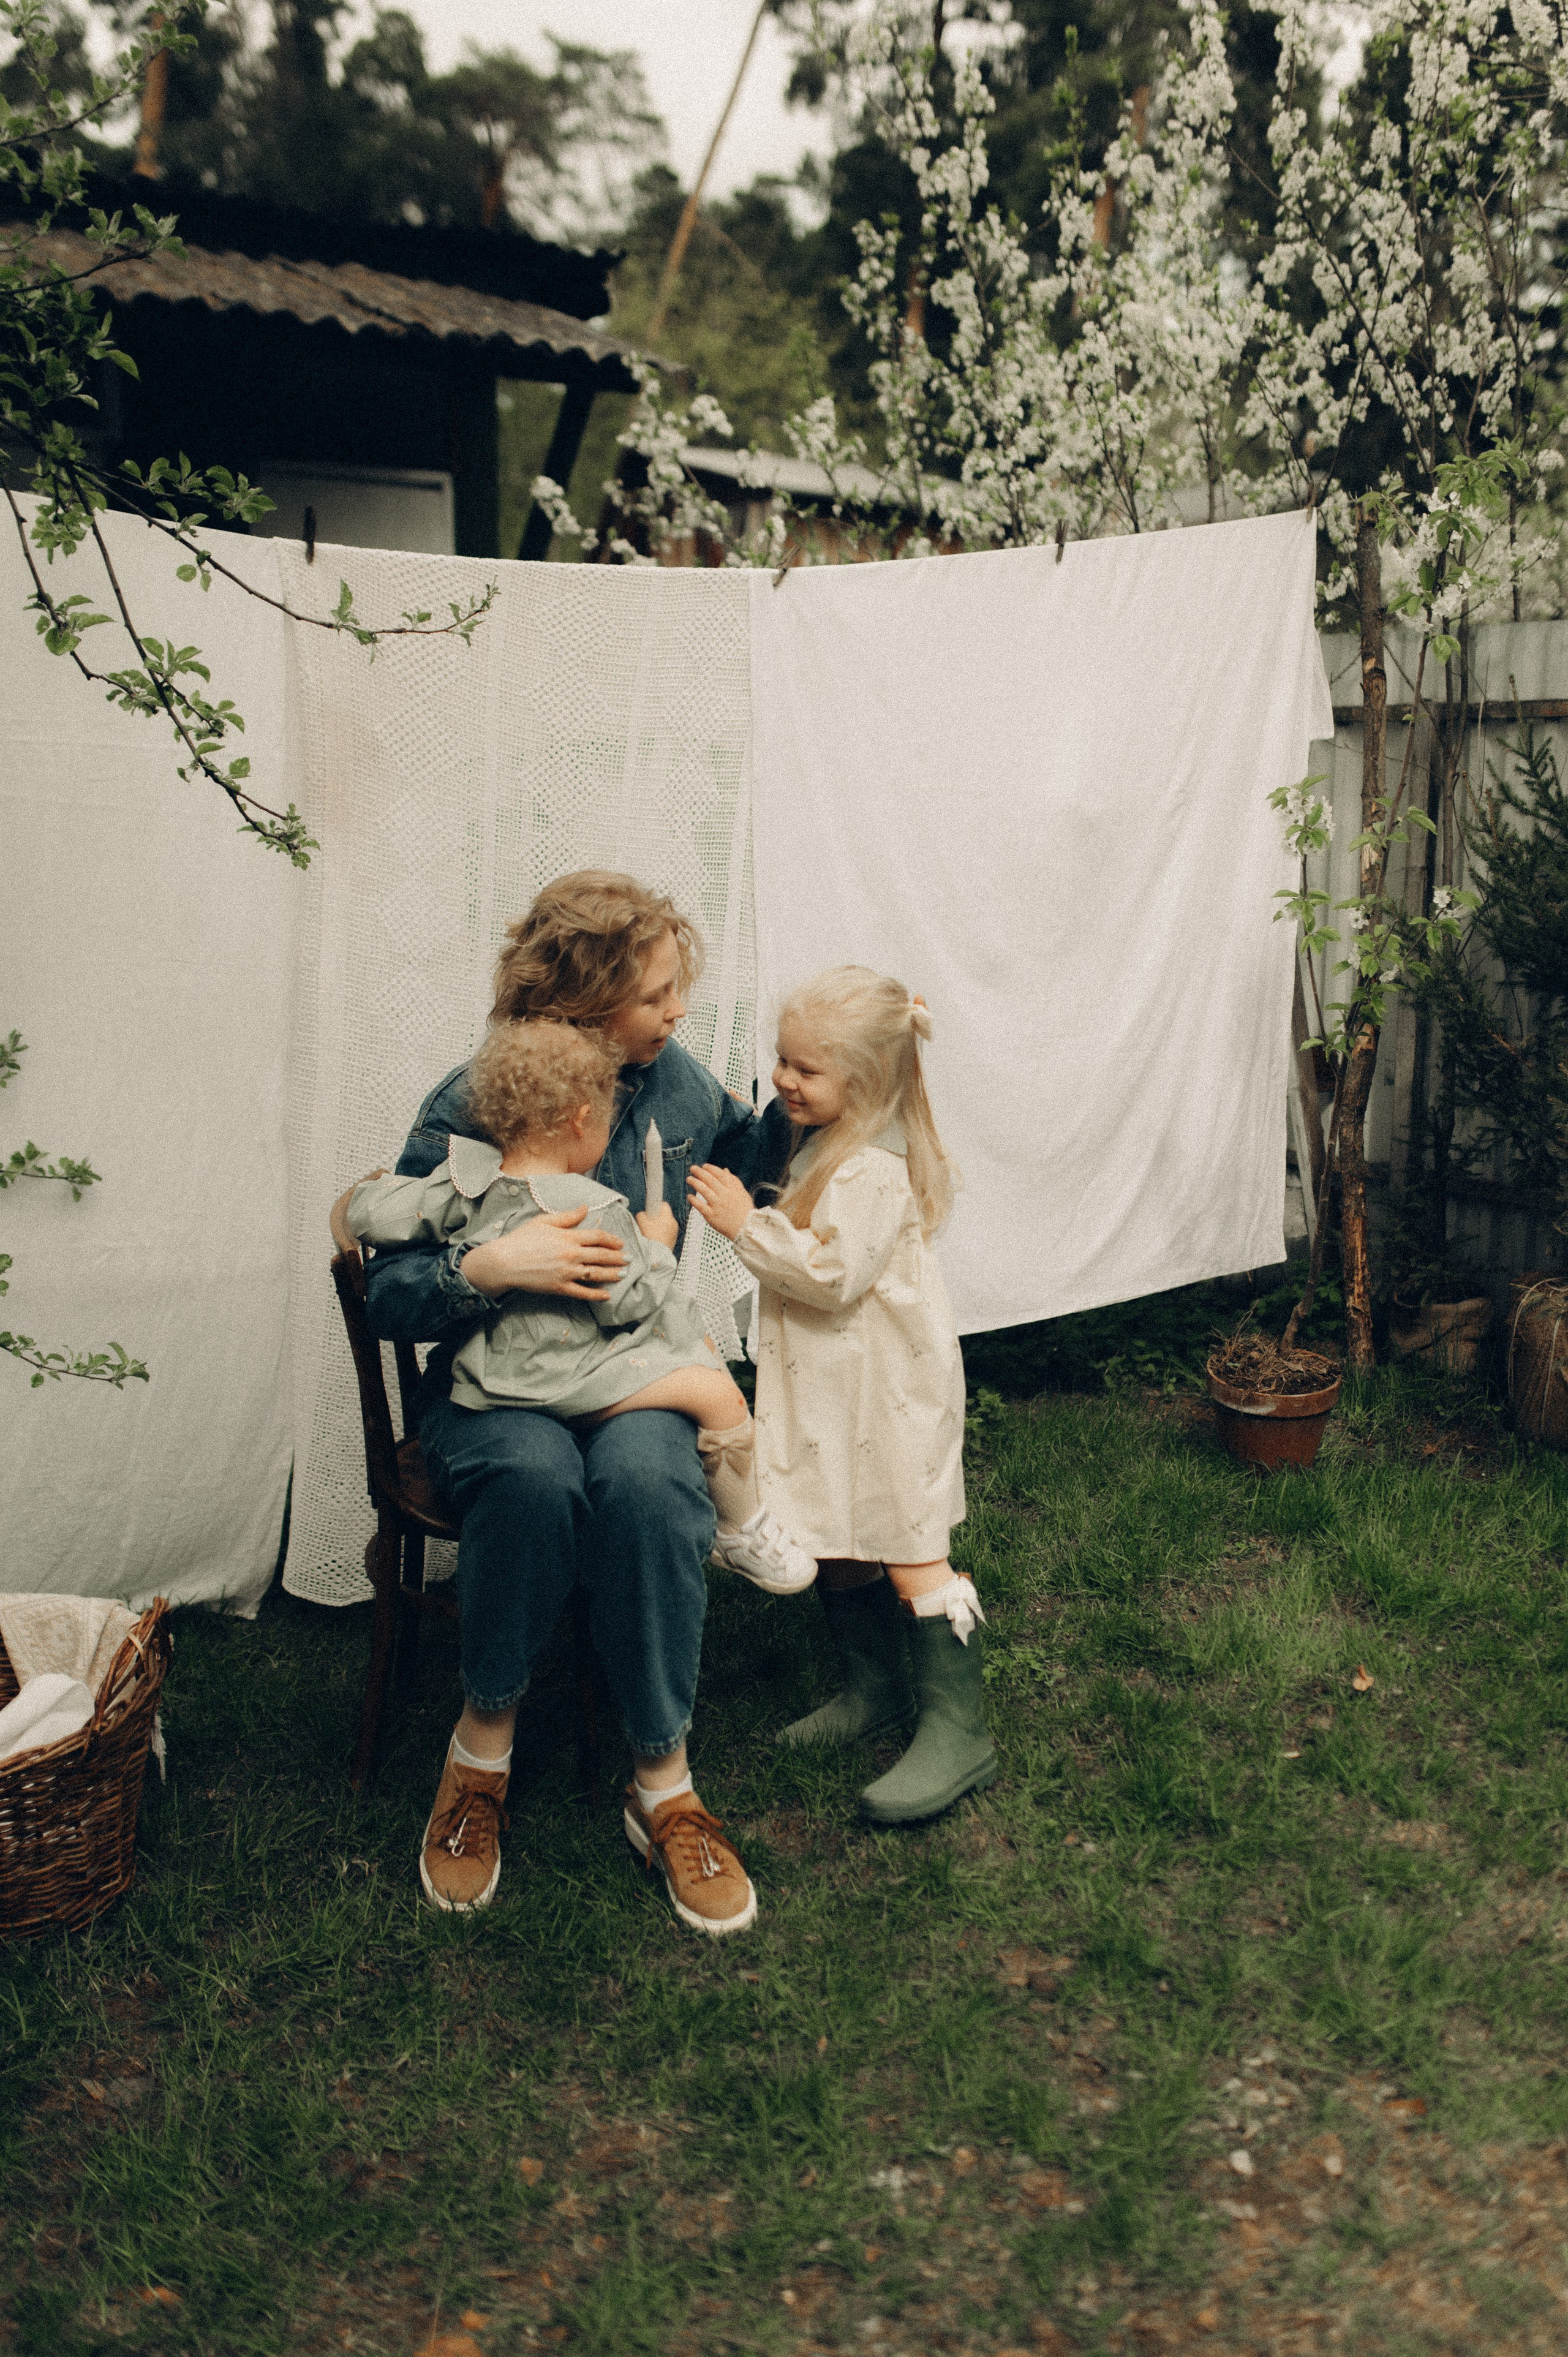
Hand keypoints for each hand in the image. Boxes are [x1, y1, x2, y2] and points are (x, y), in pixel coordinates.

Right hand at [459, 1204, 627, 1300]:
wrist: (503, 1261)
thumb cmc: (521, 1239)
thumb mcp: (543, 1221)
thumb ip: (567, 1216)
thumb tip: (585, 1208)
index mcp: (568, 1237)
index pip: (597, 1237)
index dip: (611, 1240)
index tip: (620, 1243)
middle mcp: (570, 1255)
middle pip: (601, 1256)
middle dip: (617, 1258)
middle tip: (629, 1259)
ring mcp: (566, 1272)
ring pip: (596, 1274)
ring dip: (612, 1274)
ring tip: (623, 1274)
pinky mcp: (559, 1287)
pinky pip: (582, 1292)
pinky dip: (596, 1294)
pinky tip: (606, 1296)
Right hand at [635, 1203, 679, 1248]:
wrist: (656, 1255)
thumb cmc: (651, 1237)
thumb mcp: (641, 1221)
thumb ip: (642, 1214)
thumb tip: (643, 1215)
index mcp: (668, 1216)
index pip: (664, 1204)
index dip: (656, 1205)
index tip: (651, 1208)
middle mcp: (674, 1223)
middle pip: (664, 1215)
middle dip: (656, 1218)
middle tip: (648, 1223)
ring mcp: (674, 1233)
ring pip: (665, 1225)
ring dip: (658, 1227)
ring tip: (650, 1234)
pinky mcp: (673, 1241)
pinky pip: (666, 1234)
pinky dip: (661, 1235)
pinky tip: (654, 1240)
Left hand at [688, 1163, 753, 1241]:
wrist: (746, 1229)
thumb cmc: (744, 1211)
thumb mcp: (742, 1193)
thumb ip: (734, 1181)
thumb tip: (725, 1170)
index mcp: (732, 1189)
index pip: (720, 1175)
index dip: (711, 1169)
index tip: (704, 1166)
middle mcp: (724, 1196)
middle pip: (710, 1180)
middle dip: (700, 1172)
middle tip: (693, 1168)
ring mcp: (717, 1206)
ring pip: (704, 1190)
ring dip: (695, 1183)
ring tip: (689, 1179)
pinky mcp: (711, 1216)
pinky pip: (700, 1206)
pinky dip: (693, 1200)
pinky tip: (689, 1196)